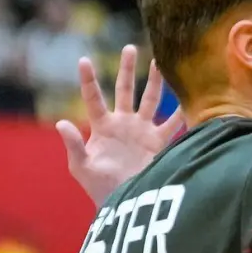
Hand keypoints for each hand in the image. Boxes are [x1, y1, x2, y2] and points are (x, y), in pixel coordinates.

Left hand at [57, 45, 183, 205]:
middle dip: (127, 69)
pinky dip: (182, 111)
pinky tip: (190, 96)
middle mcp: (123, 123)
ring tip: (160, 61)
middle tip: (129, 48)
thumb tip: (61, 123)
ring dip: (155, 81)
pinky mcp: (158, 142)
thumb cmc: (99, 187)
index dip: (89, 79)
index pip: (94, 98)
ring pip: (150, 100)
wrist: (125, 204)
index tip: (84, 60)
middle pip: (125, 90)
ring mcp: (141, 131)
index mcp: (102, 126)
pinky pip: (173, 123)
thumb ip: (74, 144)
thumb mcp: (81, 166)